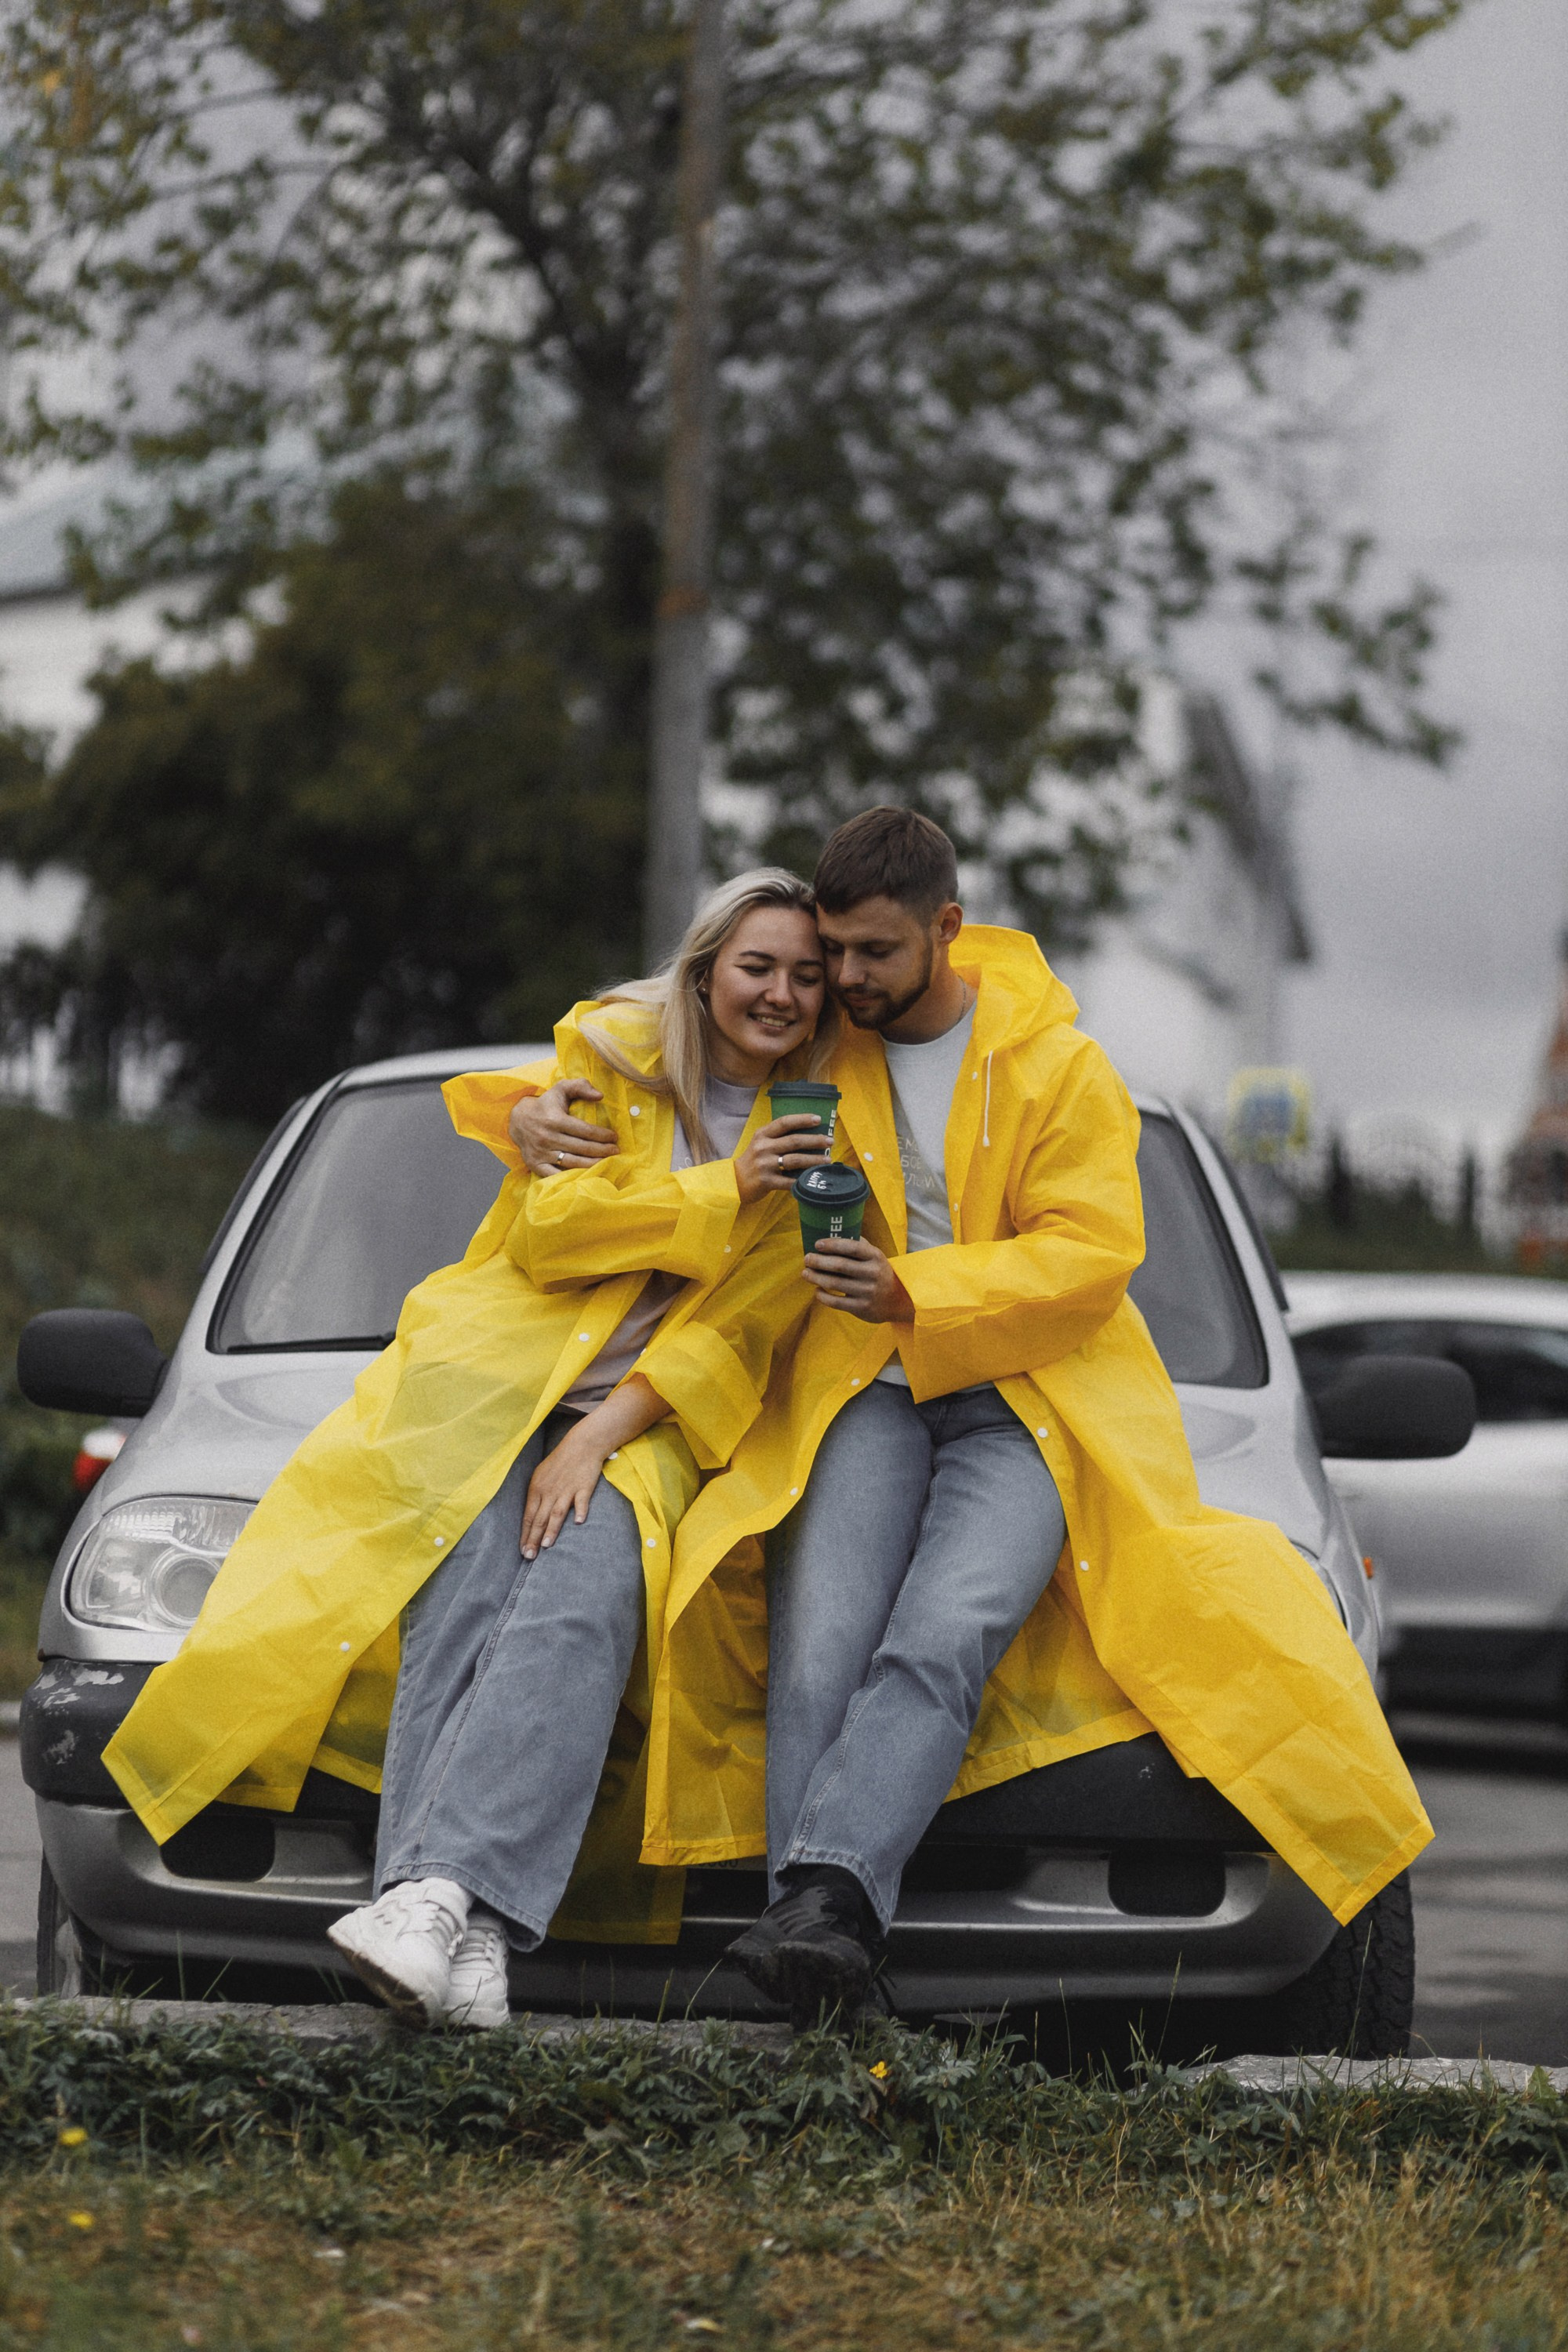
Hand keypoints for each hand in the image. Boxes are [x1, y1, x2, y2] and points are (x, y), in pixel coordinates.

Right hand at [511, 1078, 615, 1174]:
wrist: (518, 1120)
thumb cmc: (545, 1105)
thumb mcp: (560, 1089)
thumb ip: (580, 1086)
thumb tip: (600, 1096)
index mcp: (555, 1119)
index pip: (585, 1131)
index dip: (602, 1135)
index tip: (614, 1137)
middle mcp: (547, 1137)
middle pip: (582, 1148)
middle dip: (602, 1150)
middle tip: (615, 1151)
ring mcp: (540, 1153)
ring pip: (572, 1162)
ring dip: (593, 1164)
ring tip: (607, 1162)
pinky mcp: (535, 1164)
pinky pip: (556, 1174)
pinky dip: (572, 1177)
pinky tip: (586, 1175)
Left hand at [519, 1376, 669, 1557]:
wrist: (582, 1444)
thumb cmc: (560, 1462)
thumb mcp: (542, 1476)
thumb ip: (538, 1496)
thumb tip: (533, 1517)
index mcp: (537, 1488)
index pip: (528, 1515)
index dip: (525, 1534)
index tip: (522, 1550)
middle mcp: (549, 1490)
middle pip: (539, 1518)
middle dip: (533, 1539)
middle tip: (529, 1556)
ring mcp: (567, 1489)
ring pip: (556, 1512)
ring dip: (551, 1529)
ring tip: (546, 1546)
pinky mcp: (583, 1487)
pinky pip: (581, 1501)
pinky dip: (579, 1511)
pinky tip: (578, 1522)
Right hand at [734, 1114, 831, 1204]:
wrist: (734, 1182)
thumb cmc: (753, 1161)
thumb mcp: (760, 1143)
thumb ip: (777, 1137)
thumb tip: (808, 1133)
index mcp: (762, 1135)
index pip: (784, 1122)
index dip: (802, 1119)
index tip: (818, 1119)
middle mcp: (763, 1147)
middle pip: (794, 1141)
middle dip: (815, 1140)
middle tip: (830, 1141)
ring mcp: (764, 1165)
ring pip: (795, 1160)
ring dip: (814, 1160)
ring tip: (828, 1160)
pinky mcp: (766, 1182)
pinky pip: (790, 1181)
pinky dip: (803, 1180)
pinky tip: (815, 1179)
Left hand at [802, 1236, 914, 1323]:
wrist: (898, 1300)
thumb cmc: (879, 1273)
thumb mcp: (875, 1257)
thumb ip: (859, 1246)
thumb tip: (833, 1235)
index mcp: (876, 1257)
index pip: (852, 1247)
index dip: (833, 1244)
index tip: (817, 1244)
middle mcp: (872, 1273)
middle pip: (839, 1266)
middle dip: (818, 1261)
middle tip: (807, 1258)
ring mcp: (867, 1292)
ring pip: (834, 1284)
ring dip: (816, 1277)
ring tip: (805, 1273)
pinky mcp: (861, 1308)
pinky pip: (835, 1302)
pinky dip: (822, 1296)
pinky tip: (817, 1290)